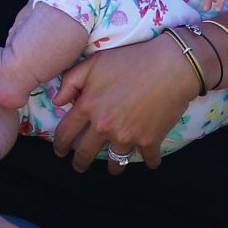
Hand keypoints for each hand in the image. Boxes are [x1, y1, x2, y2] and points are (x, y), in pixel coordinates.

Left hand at [48, 33, 193, 170]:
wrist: (171, 65)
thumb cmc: (132, 59)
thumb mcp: (95, 62)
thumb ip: (71, 81)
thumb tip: (57, 101)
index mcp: (88, 106)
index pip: (65, 133)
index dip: (60, 145)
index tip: (60, 152)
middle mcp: (104, 126)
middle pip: (85, 153)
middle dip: (80, 163)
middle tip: (79, 166)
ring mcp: (127, 136)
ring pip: (114, 162)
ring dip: (113, 167)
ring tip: (114, 167)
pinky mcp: (149, 140)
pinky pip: (146, 159)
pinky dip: (149, 161)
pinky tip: (149, 160)